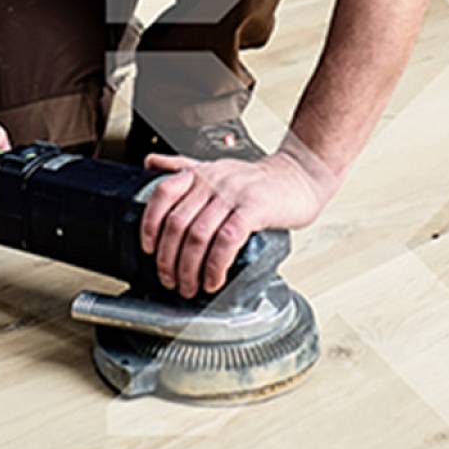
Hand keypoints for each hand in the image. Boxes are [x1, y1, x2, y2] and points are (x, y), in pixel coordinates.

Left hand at [139, 150, 333, 297]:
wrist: (298, 177)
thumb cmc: (256, 180)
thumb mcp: (215, 167)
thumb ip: (182, 166)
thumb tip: (149, 161)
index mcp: (199, 173)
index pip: (162, 194)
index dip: (150, 224)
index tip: (149, 249)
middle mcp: (212, 181)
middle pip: (177, 223)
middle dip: (168, 259)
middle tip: (170, 280)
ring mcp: (233, 194)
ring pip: (198, 236)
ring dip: (189, 269)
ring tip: (190, 286)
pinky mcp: (254, 209)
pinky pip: (226, 241)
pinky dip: (216, 266)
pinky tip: (214, 280)